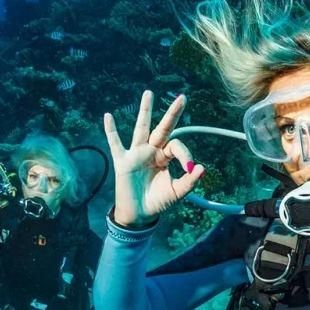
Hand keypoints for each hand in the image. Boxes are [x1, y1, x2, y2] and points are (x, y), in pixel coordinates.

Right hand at [104, 90, 204, 227]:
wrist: (139, 215)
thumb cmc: (158, 201)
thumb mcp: (177, 192)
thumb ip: (189, 181)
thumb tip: (202, 168)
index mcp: (166, 156)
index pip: (177, 146)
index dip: (186, 155)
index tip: (190, 168)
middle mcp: (152, 151)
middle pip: (163, 128)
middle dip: (172, 113)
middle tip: (182, 97)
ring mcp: (137, 154)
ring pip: (142, 128)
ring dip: (145, 111)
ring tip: (149, 93)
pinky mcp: (123, 162)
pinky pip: (116, 144)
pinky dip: (111, 131)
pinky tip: (108, 116)